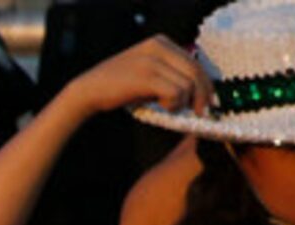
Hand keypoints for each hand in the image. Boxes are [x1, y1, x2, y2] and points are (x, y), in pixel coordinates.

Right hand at [62, 34, 210, 119]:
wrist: (87, 91)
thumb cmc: (118, 87)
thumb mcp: (146, 72)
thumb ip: (168, 72)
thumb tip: (197, 88)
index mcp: (161, 42)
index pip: (194, 62)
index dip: (205, 84)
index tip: (206, 101)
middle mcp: (159, 46)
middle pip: (195, 72)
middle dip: (202, 95)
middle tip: (199, 113)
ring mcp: (152, 60)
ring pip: (187, 84)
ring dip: (181, 102)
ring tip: (168, 108)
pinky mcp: (147, 76)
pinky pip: (176, 92)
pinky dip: (173, 104)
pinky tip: (161, 107)